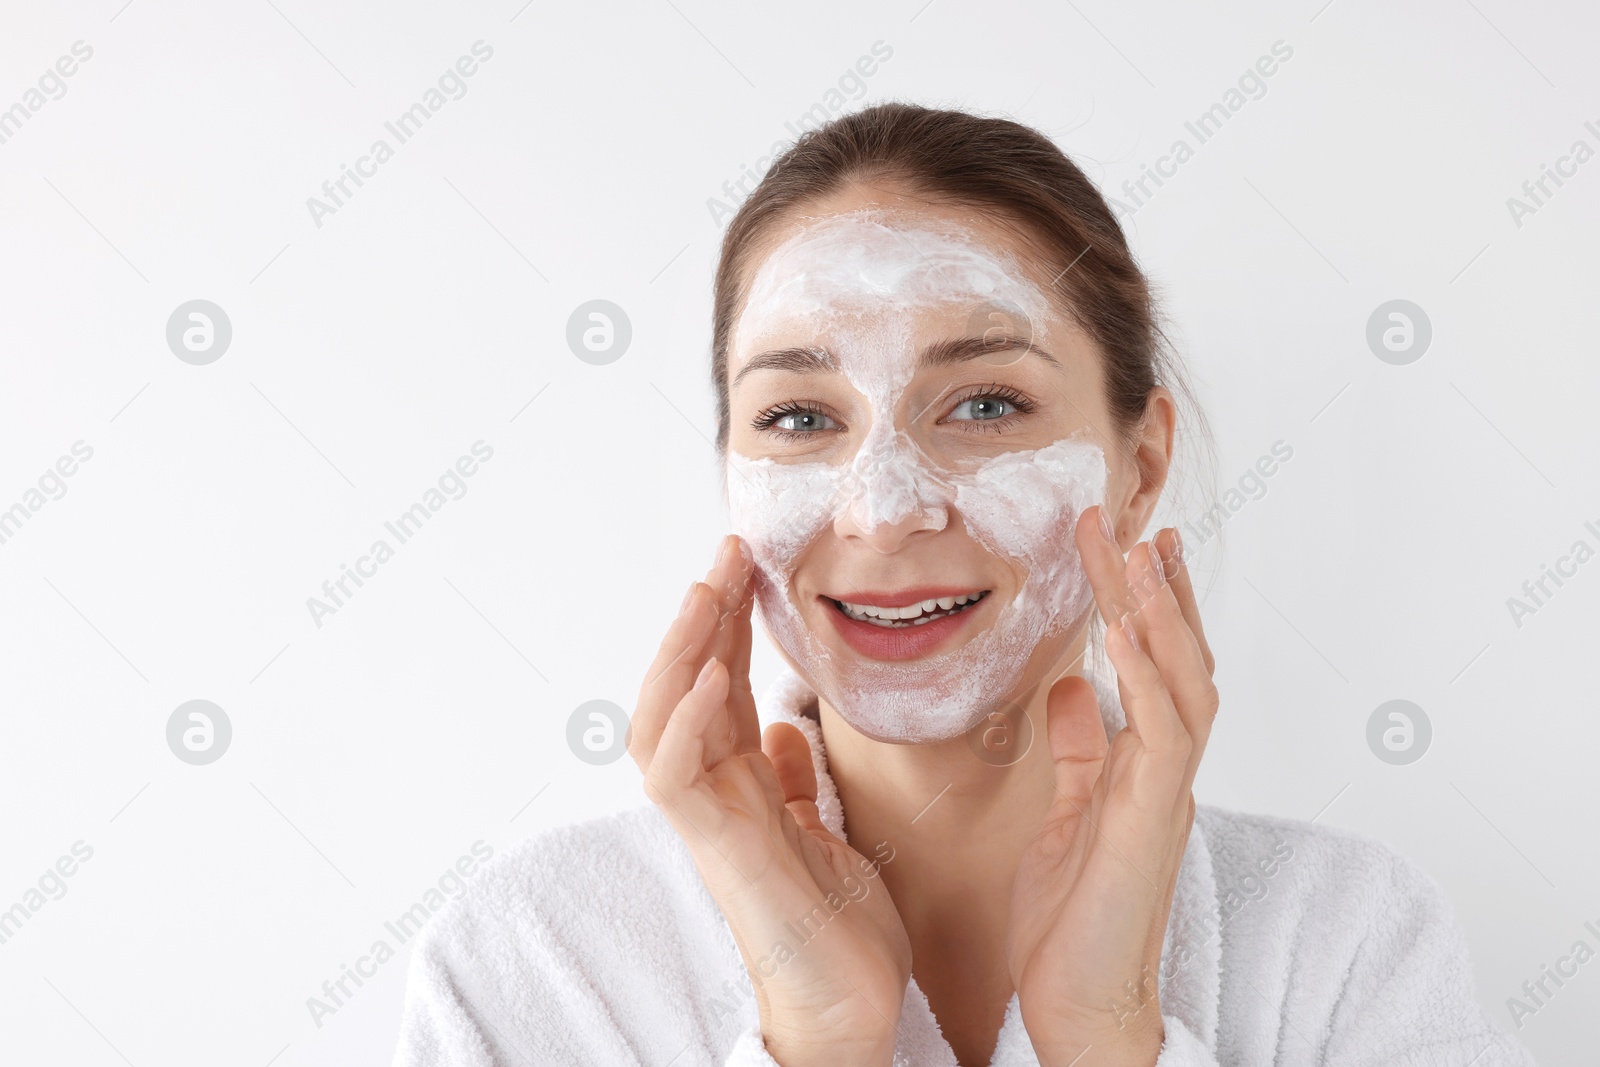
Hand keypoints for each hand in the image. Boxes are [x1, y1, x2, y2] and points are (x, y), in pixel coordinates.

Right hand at [629, 534, 911, 1066]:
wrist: (850, 1008)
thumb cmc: (840, 931)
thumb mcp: (825, 831)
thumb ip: (792, 781)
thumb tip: (778, 727)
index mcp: (741, 785)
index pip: (719, 685)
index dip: (726, 622)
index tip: (745, 563)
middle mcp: (716, 794)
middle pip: (685, 686)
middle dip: (701, 615)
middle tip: (726, 551)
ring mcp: (710, 821)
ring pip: (663, 719)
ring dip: (683, 650)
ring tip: (707, 590)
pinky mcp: (718, 850)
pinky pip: (676, 778)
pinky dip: (687, 722)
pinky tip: (712, 676)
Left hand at [1006, 509, 1217, 1065]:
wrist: (1079, 1006)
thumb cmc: (1071, 922)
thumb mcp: (1064, 815)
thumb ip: (1077, 752)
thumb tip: (1073, 690)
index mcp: (1143, 768)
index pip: (1156, 668)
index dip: (1148, 606)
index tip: (1132, 546)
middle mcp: (1164, 773)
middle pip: (1178, 660)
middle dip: (1157, 591)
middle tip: (1138, 524)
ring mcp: (1165, 794)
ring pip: (1183, 683)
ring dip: (1160, 613)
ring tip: (1138, 551)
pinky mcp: (1151, 819)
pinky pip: (1160, 731)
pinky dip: (1149, 673)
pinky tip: (1127, 627)